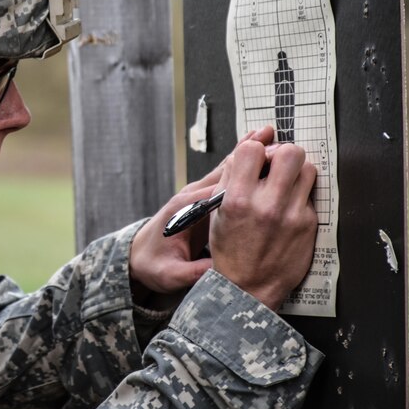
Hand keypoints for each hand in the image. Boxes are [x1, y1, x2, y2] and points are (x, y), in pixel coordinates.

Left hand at [128, 128, 274, 305]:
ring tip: (268, 134)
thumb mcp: (170, 274)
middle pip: (222, 172)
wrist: (137, 259)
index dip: (241, 180)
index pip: (216, 192)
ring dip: (245, 153)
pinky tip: (258, 153)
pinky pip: (225, 179)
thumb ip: (192, 272)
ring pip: (225, 171)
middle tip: (271, 136)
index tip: (265, 169)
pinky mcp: (202, 200)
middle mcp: (190, 198)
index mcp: (184, 212)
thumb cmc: (152, 265)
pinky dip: (241, 165)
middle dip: (246, 155)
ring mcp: (196, 196)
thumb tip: (219, 272)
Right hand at [209, 133, 317, 309]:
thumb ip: (230, 180)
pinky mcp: (308, 225)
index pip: (252, 150)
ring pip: (308, 169)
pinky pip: (311, 194)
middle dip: (282, 154)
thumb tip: (247, 153)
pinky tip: (289, 207)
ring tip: (285, 185)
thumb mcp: (217, 213)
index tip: (257, 160)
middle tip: (277, 166)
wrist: (249, 288)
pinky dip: (300, 196)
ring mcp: (292, 215)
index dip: (256, 151)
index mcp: (238, 199)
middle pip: (289, 152)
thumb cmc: (230, 250)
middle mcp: (267, 205)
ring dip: (296, 172)